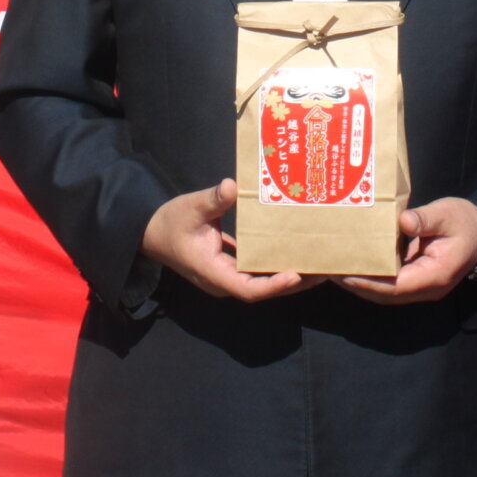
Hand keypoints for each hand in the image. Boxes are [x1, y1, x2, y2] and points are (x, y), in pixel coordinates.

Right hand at [140, 180, 310, 302]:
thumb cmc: (170, 222)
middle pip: (263, 289)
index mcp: (213, 272)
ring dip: (290, 276)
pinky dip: (278, 265)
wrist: (151, 233)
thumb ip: (212, 200)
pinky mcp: (232, 267)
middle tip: (324, 270)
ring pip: (263, 282)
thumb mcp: (190, 208)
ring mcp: (228, 276)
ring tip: (320, 265)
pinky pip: (259, 271)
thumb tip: (231, 186)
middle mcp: (224, 280)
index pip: (248, 289)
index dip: (273, 285)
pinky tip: (298, 253)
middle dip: (293, 283)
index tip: (296, 275)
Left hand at [339, 197, 476, 304]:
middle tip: (329, 271)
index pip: (396, 286)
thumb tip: (404, 221)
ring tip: (334, 270)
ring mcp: (421, 287)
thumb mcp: (448, 214)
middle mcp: (426, 289)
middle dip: (357, 285)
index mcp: (435, 275)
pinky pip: (389, 285)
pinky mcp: (415, 280)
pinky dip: (370, 278)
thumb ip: (426, 219)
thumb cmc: (465, 222)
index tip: (345, 273)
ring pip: (385, 293)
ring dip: (360, 283)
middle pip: (385, 295)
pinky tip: (353, 265)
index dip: (369, 282)